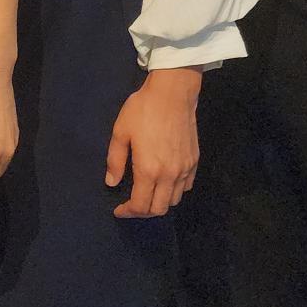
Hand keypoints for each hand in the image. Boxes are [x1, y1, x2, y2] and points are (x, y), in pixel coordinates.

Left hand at [106, 67, 200, 218]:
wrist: (172, 94)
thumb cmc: (142, 110)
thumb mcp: (121, 132)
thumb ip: (115, 161)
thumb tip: (112, 183)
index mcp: (149, 170)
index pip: (140, 205)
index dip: (128, 212)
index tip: (118, 210)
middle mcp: (170, 175)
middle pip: (159, 209)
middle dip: (143, 212)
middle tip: (131, 205)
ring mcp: (185, 170)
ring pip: (174, 201)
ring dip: (159, 203)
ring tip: (146, 195)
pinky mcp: (194, 162)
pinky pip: (185, 187)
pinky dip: (174, 192)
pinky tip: (164, 183)